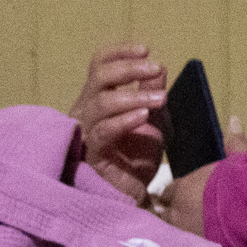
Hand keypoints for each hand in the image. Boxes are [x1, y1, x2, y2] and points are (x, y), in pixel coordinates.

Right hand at [71, 43, 164, 199]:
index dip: (120, 52)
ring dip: (134, 96)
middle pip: (100, 77)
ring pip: (102, 102)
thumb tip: (158, 68)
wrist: (133, 196)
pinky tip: (144, 116)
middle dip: (129, 68)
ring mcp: (86, 133)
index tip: (146, 49)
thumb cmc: (137, 160)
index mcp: (97, 99)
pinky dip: (125, 121)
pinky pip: (104, 131)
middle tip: (156, 69)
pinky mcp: (91, 154)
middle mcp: (86, 111)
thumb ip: (151, 94)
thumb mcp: (152, 121)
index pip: (100, 65)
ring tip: (161, 98)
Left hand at [154, 115, 246, 238]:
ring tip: (193, 239)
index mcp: (183, 189)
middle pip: (166, 216)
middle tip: (184, 219)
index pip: (168, 191)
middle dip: (173, 216)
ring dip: (183, 236)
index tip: (179, 196)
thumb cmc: (242, 184)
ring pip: (176, 237)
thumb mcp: (238, 161)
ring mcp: (187, 237)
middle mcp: (178, 214)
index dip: (174, 193)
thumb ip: (233, 143)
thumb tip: (234, 120)